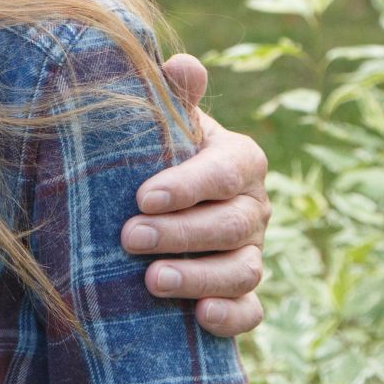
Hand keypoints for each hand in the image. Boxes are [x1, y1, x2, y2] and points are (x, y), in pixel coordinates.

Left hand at [120, 53, 269, 337]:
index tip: (143, 196)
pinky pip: (251, 311)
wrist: (156, 197)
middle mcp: (254, 207)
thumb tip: (182, 65)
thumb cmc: (158, 149)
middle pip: (232, 225)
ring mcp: (252, 251)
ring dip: (201, 277)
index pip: (226, 171)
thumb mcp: (164, 120)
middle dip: (182, 233)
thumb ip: (172, 93)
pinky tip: (200, 317)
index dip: (189, 185)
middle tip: (130, 237)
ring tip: (152, 281)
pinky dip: (231, 317)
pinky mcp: (242, 292)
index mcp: (240, 159)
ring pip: (243, 270)